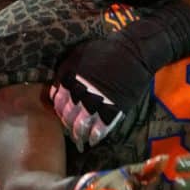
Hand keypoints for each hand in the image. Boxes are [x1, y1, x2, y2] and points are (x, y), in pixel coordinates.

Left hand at [50, 34, 152, 149]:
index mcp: (69, 79)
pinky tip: (93, 140)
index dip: (59, 112)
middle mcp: (79, 92)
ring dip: (79, 135)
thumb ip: (65, 72)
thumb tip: (57, 88)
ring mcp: (96, 102)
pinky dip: (95, 137)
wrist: (133, 52)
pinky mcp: (112, 109)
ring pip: (81, 126)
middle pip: (67, 116)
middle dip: (68, 126)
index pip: (57, 103)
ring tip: (80, 140)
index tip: (63, 116)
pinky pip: (100, 128)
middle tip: (70, 131)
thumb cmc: (105, 50)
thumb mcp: (78, 54)